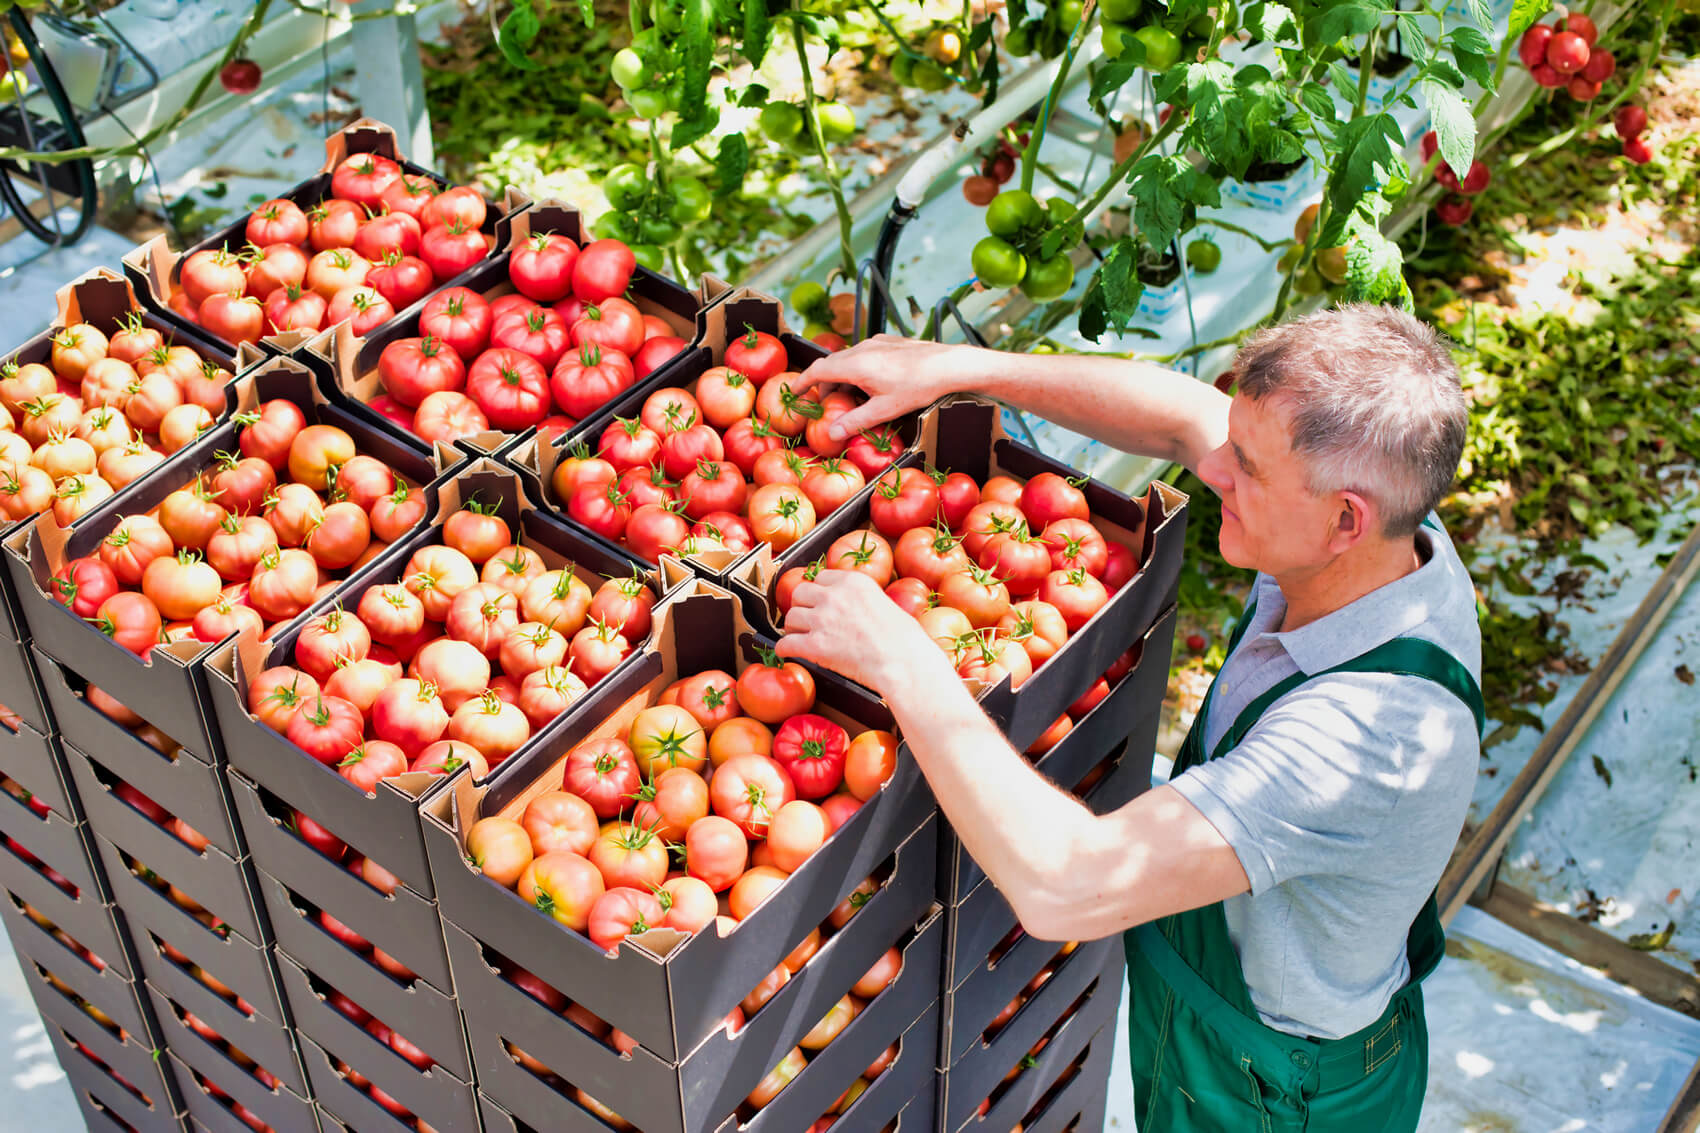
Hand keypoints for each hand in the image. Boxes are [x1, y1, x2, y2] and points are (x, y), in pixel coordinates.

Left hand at [774, 569, 949, 695]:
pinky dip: (784, 649)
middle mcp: (834, 596)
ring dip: (793, 627)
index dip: (818, 591)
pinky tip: (787, 652)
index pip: (821, 576)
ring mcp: (822, 619)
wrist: (902, 662)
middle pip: (800, 593)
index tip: (818, 601)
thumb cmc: (904, 638)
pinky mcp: (815, 645)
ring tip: (800, 636)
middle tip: (806, 618)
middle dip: (802, 606)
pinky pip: (786, 643)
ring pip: (790, 617)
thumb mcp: (884, 601)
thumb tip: (853, 605)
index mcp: (853, 581)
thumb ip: (861, 598)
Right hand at [792, 334, 979, 442]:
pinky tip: (872, 386)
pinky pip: (864, 354)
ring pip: (849, 359)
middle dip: (825, 385)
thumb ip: (855, 421)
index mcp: (856, 364)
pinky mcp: (888, 341)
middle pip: (832, 365)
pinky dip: (858, 369)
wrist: (949, 364)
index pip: (818, 369)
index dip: (803, 381)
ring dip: (843, 378)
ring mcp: (876, 342)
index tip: (795, 391)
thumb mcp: (885, 409)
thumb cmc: (918, 386)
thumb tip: (832, 434)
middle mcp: (862, 348)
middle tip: (826, 406)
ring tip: (850, 399)